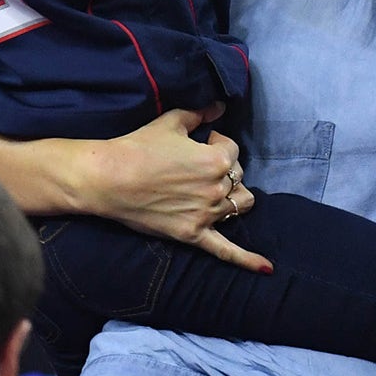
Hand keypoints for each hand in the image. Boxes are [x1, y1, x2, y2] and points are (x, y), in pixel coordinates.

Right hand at [76, 104, 272, 273]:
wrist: (109, 178)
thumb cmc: (139, 147)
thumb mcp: (171, 122)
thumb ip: (200, 113)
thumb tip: (220, 106)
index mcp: (217, 160)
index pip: (232, 149)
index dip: (216, 142)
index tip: (200, 141)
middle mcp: (217, 189)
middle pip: (237, 177)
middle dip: (223, 168)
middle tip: (198, 164)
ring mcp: (207, 214)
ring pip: (240, 205)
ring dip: (232, 196)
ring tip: (214, 189)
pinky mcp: (192, 234)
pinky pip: (225, 250)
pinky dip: (247, 260)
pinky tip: (266, 269)